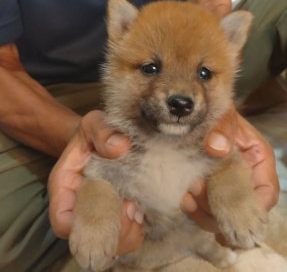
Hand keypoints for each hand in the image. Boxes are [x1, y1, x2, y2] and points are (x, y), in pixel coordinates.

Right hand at [48, 110, 144, 254]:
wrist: (102, 137)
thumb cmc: (93, 132)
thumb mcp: (94, 123)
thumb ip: (102, 131)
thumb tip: (120, 147)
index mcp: (65, 189)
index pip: (63, 222)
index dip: (87, 224)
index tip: (116, 205)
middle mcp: (79, 207)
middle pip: (89, 238)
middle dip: (114, 230)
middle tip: (133, 208)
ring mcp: (98, 213)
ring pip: (109, 242)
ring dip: (128, 232)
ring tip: (139, 209)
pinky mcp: (116, 214)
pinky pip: (125, 235)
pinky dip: (137, 229)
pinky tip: (145, 210)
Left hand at [181, 105, 278, 231]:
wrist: (201, 113)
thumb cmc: (219, 113)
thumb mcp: (224, 115)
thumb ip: (223, 128)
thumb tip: (216, 148)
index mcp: (259, 160)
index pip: (268, 192)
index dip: (254, 206)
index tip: (231, 207)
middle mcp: (247, 178)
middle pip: (243, 209)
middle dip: (220, 208)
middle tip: (197, 190)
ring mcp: (228, 186)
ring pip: (223, 214)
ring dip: (204, 211)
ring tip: (187, 197)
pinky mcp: (210, 190)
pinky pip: (205, 209)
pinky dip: (194, 209)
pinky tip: (183, 199)